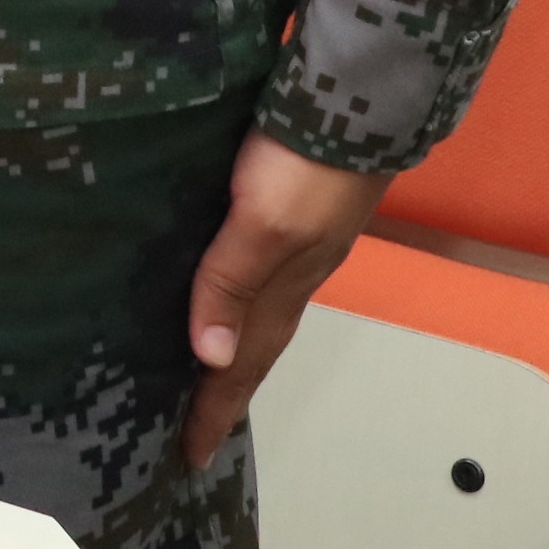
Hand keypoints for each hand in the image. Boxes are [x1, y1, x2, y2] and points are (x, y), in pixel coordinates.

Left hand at [179, 133, 388, 463]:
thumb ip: (231, 282)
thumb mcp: (262, 223)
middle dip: (227, 389)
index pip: (244, 362)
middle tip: (194, 425)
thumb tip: (212, 357)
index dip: (216, 405)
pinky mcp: (295, 206)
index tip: (191, 453)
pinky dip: (240, 296)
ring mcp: (300, 240)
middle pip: (256, 344)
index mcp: (285, 284)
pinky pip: (260, 271)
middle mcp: (295, 271)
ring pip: (260, 309)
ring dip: (234, 344)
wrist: (357, 95)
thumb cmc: (306, 159)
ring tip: (202, 369)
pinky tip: (223, 284)